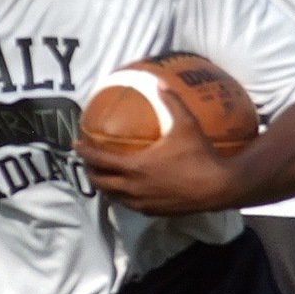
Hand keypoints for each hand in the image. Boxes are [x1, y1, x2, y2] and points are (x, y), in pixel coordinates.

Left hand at [75, 90, 232, 214]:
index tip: (75, 144)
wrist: (219, 187)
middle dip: (89, 171)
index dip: (85, 152)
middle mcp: (135, 187)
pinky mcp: (153, 212)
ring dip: (103, 186)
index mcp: (137, 166)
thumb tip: (159, 82)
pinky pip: (129, 205)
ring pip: (113, 197)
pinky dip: (120, 196)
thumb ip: (171, 101)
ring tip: (101, 175)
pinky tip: (125, 190)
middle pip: (100, 182)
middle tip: (87, 161)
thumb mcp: (186, 124)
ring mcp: (143, 202)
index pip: (100, 160)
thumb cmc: (201, 155)